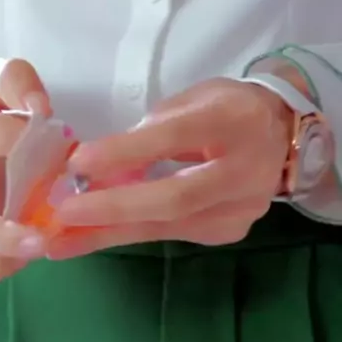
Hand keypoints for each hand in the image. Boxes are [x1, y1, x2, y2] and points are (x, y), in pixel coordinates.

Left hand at [48, 78, 292, 258]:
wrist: (281, 136)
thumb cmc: (225, 110)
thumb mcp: (191, 100)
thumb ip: (152, 130)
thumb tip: (100, 165)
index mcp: (233, 121)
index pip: (174, 138)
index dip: (125, 152)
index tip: (78, 163)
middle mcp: (244, 171)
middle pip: (175, 197)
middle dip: (113, 208)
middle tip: (63, 214)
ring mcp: (241, 209)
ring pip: (168, 226)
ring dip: (109, 232)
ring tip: (61, 241)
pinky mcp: (230, 232)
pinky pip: (172, 234)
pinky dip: (129, 233)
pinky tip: (91, 236)